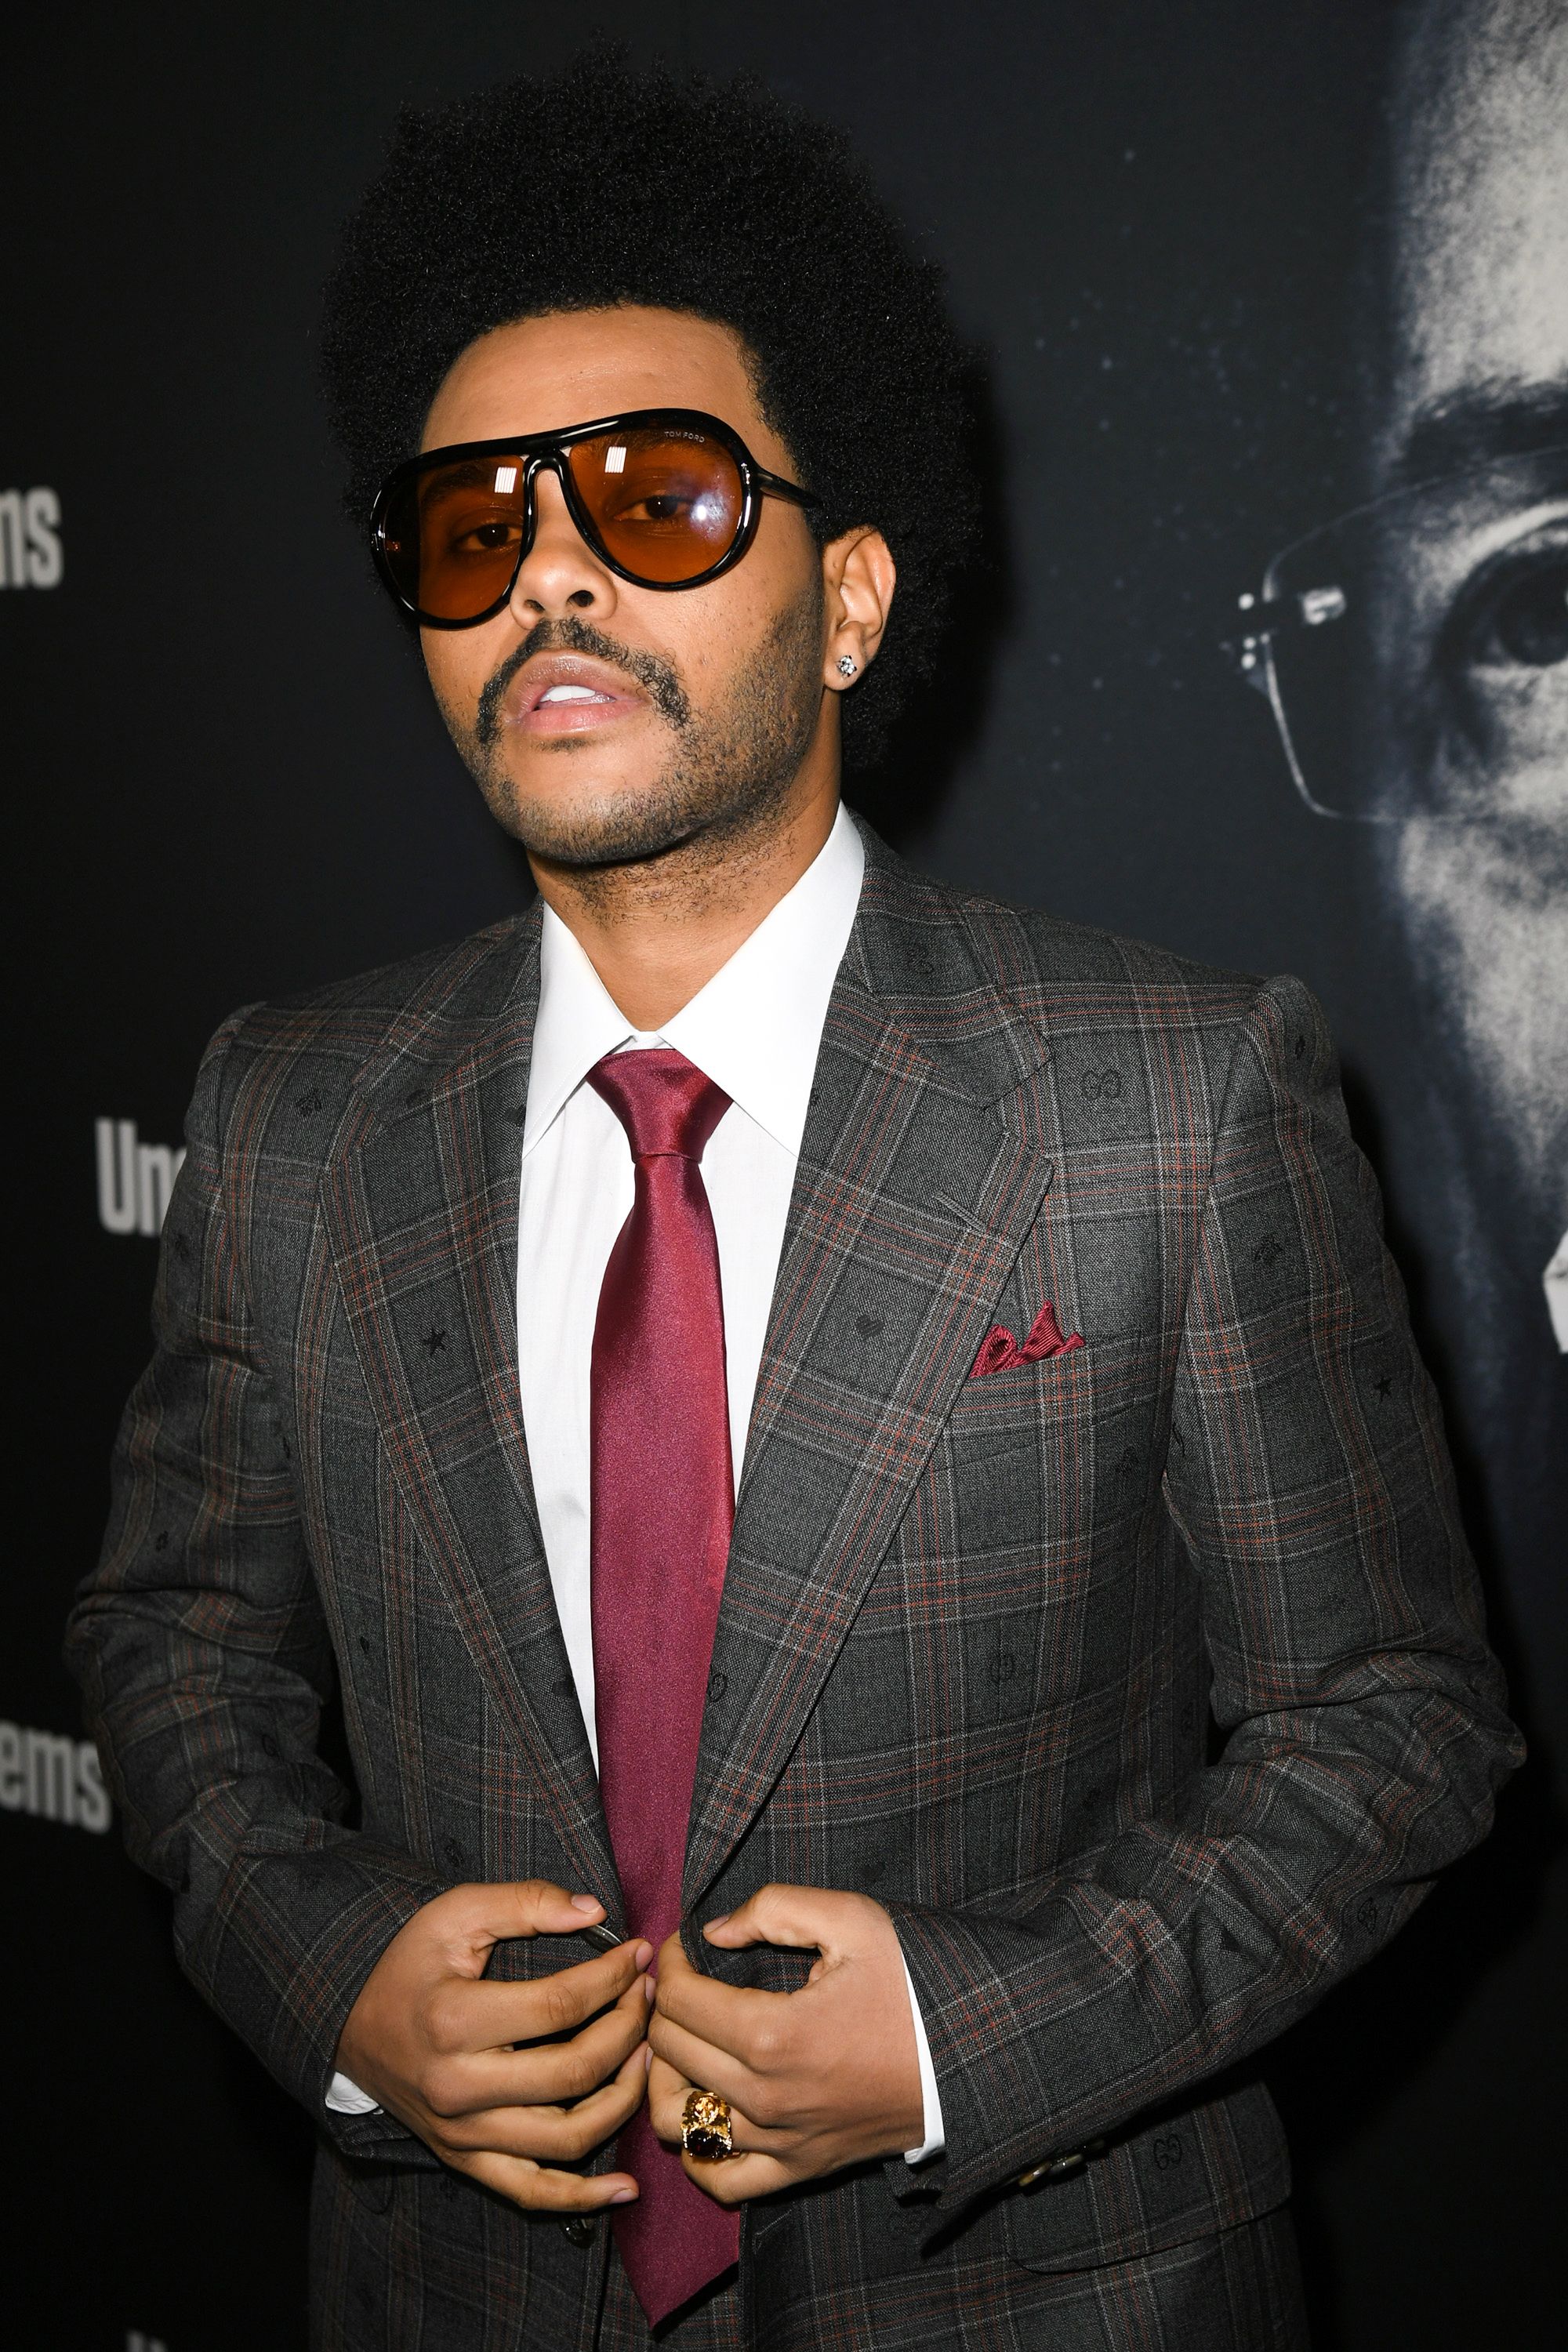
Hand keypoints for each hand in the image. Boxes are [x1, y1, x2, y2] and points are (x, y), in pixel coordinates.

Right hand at [334, 1880, 653, 2211]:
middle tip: (647, 1997)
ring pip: (567, 2138)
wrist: (350, 2026)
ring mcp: (463, 2133)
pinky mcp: (465, 2160)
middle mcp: (458, 2087)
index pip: (561, 2005)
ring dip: (622, 2099)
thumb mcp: (455, 1912)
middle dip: (628, 2030)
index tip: (638, 1955)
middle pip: (574, 2071)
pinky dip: (582, 2198)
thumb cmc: (410, 1964)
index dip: (613, 1978)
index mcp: (455, 2021)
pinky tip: (625, 2187)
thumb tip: (593, 1912)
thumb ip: (524, 1902)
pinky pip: (531, 2191)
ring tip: (645, 2055)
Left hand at [646, 1884, 923, 2203]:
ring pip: (677, 2118)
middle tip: (683, 1979)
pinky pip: (719, 2178)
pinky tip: (707, 2104)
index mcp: (773, 2034)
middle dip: (662, 2006)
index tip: (683, 1944)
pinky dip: (697, 2146)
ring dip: (666, 2075)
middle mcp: (767, 2098)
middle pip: (669, 2051)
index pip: (679, 1998)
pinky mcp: (799, 2168)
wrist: (971, 2056)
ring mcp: (781, 2141)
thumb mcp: (852, 1920)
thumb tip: (712, 1932)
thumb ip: (773, 1909)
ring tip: (686, 2041)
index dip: (670, 1960)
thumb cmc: (913, 1984)